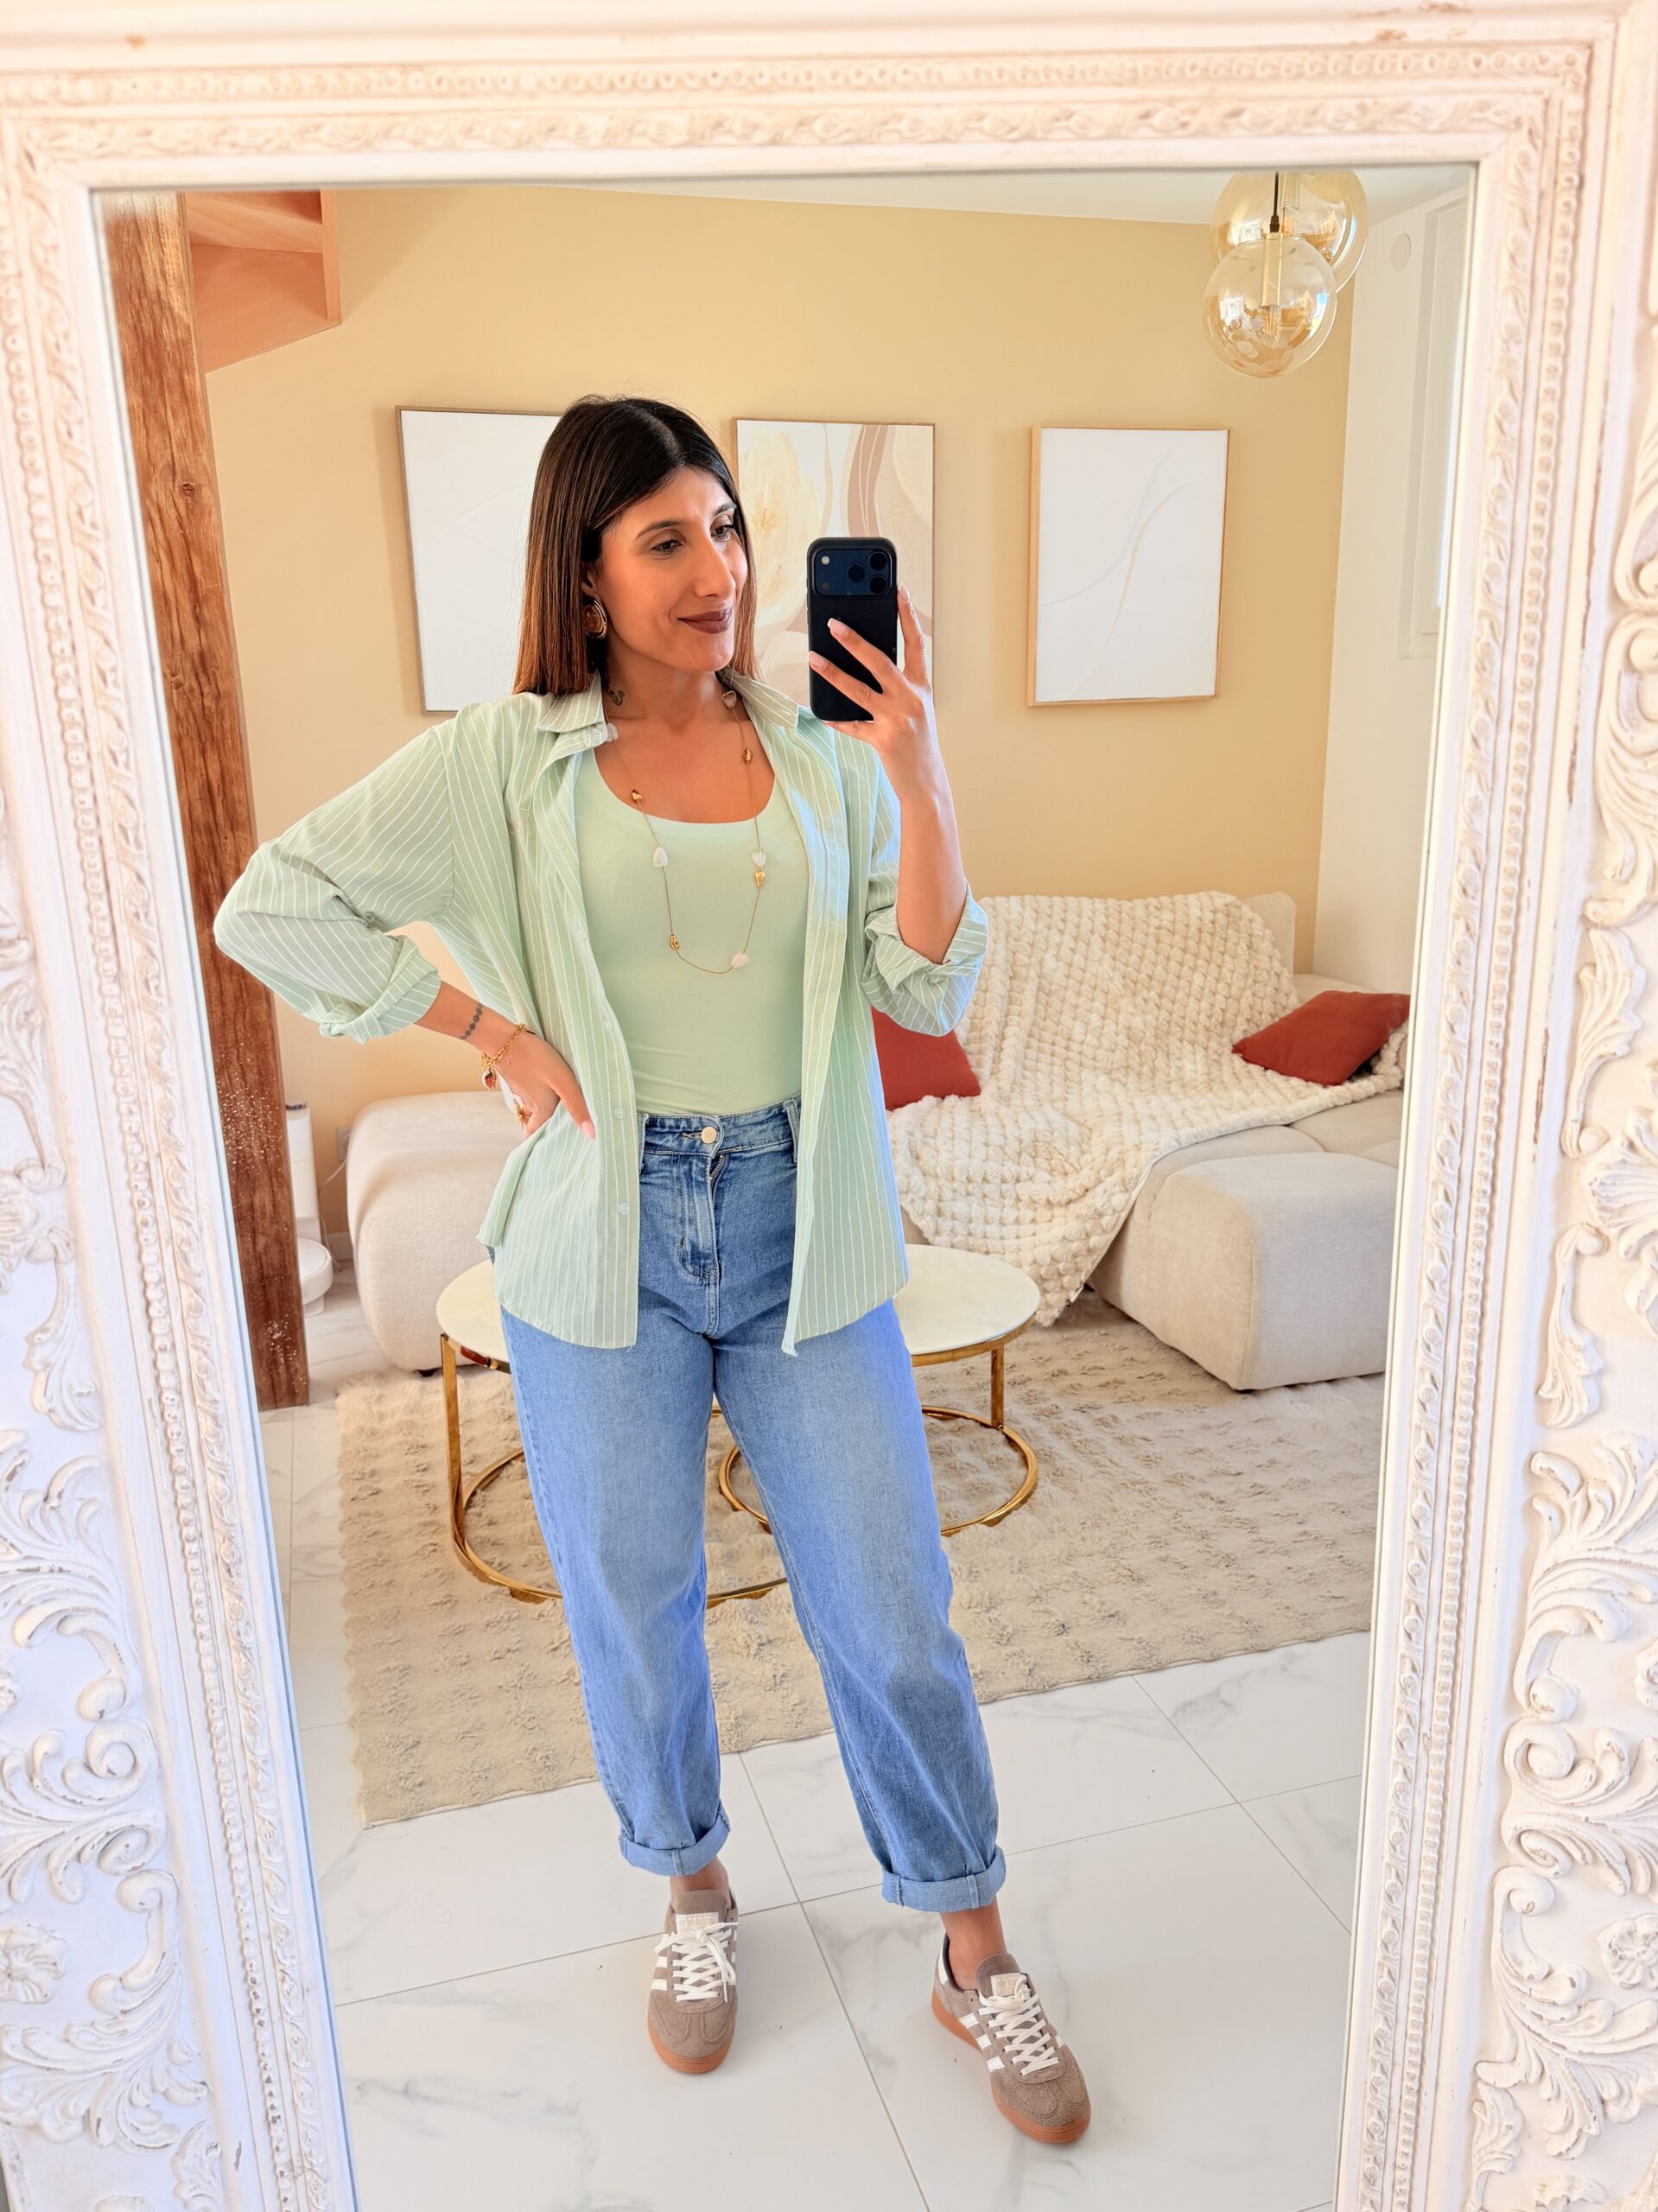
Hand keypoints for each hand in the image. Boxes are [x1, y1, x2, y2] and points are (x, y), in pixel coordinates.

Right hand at [493, 1031, 594, 1138]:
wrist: (505, 1040)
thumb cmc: (537, 1060)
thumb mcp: (563, 1082)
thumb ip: (577, 1106)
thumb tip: (591, 1134)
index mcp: (541, 1109)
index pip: (535, 1133)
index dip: (541, 1140)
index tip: (550, 1145)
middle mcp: (529, 1103)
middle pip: (536, 1119)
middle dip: (545, 1123)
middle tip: (560, 1123)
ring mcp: (520, 1089)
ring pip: (531, 1103)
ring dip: (541, 1105)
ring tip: (557, 1101)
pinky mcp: (515, 1076)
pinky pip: (526, 1089)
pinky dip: (534, 1090)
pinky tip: (543, 1081)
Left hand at [806, 583, 941, 797]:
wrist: (927, 782)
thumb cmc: (919, 742)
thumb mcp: (916, 708)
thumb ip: (898, 686)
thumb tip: (864, 661)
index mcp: (921, 687)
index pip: (915, 643)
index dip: (907, 615)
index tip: (897, 590)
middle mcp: (911, 699)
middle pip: (880, 662)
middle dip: (855, 641)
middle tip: (833, 623)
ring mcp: (896, 720)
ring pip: (859, 690)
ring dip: (832, 672)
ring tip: (813, 657)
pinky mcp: (882, 740)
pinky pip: (851, 725)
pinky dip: (835, 718)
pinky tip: (820, 711)